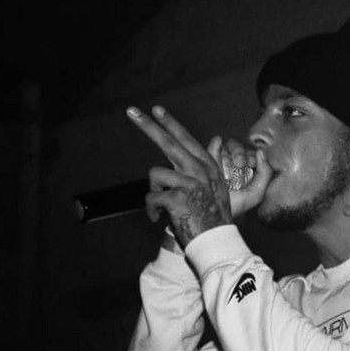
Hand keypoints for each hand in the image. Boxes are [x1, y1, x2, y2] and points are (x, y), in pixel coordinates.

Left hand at [127, 105, 270, 247]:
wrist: (216, 241)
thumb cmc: (214, 217)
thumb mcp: (218, 187)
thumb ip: (212, 164)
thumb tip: (216, 140)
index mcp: (207, 167)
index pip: (186, 139)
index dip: (171, 124)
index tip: (156, 110)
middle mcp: (198, 171)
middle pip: (168, 143)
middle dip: (148, 126)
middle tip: (131, 111)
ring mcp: (189, 183)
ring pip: (155, 175)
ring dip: (153, 192)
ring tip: (161, 207)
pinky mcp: (177, 198)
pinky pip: (151, 198)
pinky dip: (151, 210)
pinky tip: (158, 218)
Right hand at [209, 137, 268, 216]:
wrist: (217, 213)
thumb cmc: (236, 206)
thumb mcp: (257, 193)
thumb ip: (265, 173)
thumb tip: (260, 152)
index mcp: (246, 171)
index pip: (251, 153)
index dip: (252, 155)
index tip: (251, 164)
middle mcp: (233, 165)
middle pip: (239, 147)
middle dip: (241, 152)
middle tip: (241, 164)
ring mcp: (220, 161)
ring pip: (228, 144)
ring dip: (233, 150)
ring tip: (233, 164)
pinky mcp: (208, 159)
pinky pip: (213, 145)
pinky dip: (217, 145)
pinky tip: (220, 155)